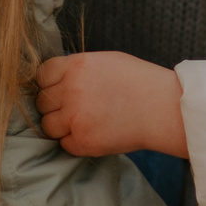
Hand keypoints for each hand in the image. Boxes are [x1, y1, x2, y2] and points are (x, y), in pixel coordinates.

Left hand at [35, 51, 186, 157]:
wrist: (163, 108)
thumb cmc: (139, 81)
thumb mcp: (106, 61)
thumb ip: (76, 69)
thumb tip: (52, 80)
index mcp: (76, 66)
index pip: (42, 75)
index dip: (49, 83)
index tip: (60, 89)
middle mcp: (71, 91)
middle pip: (42, 102)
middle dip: (54, 105)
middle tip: (75, 107)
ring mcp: (76, 118)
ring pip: (48, 125)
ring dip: (61, 125)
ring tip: (83, 121)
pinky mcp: (84, 141)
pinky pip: (65, 144)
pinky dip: (76, 141)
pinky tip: (94, 132)